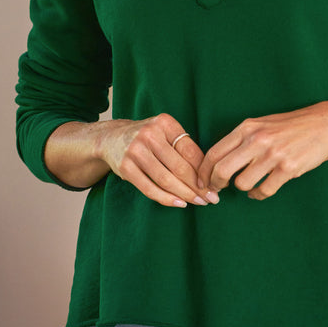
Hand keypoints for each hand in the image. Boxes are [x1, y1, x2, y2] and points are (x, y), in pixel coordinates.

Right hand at [98, 114, 218, 207]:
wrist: (111, 138)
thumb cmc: (147, 139)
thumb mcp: (165, 133)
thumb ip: (184, 148)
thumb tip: (211, 173)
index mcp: (164, 123)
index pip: (190, 150)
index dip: (205, 170)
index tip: (217, 184)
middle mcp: (149, 134)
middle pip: (180, 166)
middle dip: (198, 186)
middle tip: (212, 198)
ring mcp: (135, 150)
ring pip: (166, 179)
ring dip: (185, 194)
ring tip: (199, 202)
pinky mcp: (125, 167)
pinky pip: (149, 188)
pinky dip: (166, 198)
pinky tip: (180, 203)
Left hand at [197, 104, 327, 199]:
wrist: (326, 124)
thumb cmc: (291, 126)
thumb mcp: (262, 124)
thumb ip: (241, 139)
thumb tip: (218, 162)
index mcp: (247, 128)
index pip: (213, 153)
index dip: (203, 172)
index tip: (203, 182)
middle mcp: (257, 140)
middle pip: (222, 170)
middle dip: (215, 185)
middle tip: (217, 191)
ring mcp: (273, 155)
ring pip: (242, 184)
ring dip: (243, 189)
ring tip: (249, 186)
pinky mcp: (288, 169)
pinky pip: (264, 191)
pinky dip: (259, 195)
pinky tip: (261, 191)